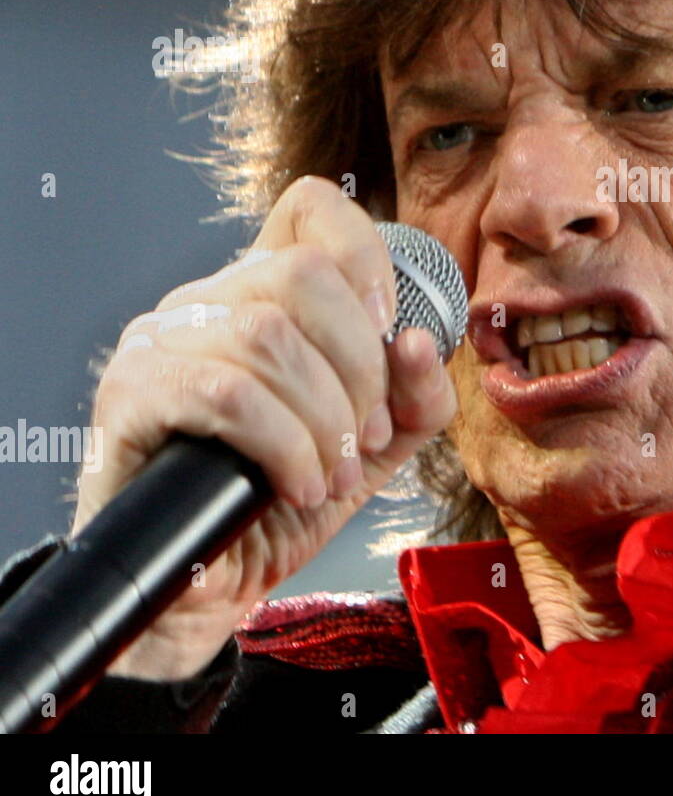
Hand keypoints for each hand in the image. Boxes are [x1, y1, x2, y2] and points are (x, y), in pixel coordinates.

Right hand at [73, 177, 457, 679]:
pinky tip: (298, 485)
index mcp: (267, 293)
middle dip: (359, 364)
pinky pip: (226, 394)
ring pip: (269, 335)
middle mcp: (209, 300)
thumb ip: (417, 394)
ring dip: (325, 419)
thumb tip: (418, 342)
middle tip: (365, 435)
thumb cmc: (287, 502)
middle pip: (304, 272)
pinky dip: (284, 445)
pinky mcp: (131, 395)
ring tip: (331, 475)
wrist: (211, 586)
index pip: (309, 209)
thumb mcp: (379, 444)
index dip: (366, 254)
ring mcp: (161, 340)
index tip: (390, 329)